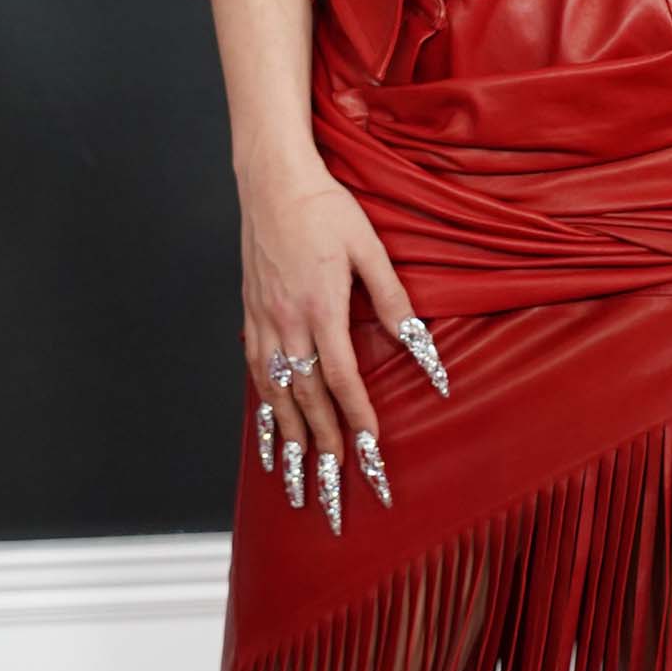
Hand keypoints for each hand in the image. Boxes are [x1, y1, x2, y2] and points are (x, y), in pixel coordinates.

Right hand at [237, 151, 441, 527]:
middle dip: (322, 449)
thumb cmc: (326, 208)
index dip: (356, 419)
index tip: (369, 452)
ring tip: (297, 480)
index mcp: (322, 307)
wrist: (272, 181)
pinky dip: (264, 411)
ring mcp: (264, 322)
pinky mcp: (250, 316)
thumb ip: (394, 301)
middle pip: (307, 399)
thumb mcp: (370, 249)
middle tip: (334, 489)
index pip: (343, 378)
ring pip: (276, 395)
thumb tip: (421, 347)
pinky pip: (255, 375)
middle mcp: (288, 322)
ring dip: (288, 442)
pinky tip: (270, 434)